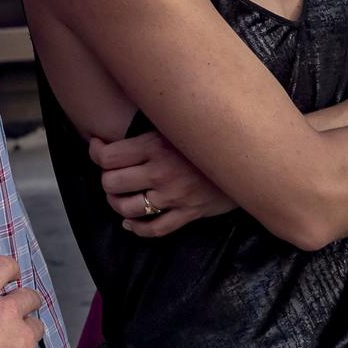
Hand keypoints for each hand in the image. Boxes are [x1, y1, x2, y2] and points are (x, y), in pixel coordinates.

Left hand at [90, 131, 235, 239]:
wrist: (252, 156)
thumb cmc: (212, 133)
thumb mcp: (180, 121)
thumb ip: (154, 121)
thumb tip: (124, 118)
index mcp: (155, 144)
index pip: (108, 156)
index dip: (96, 153)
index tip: (97, 148)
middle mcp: (161, 171)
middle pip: (112, 183)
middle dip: (106, 179)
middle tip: (111, 174)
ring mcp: (174, 196)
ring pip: (128, 209)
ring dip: (117, 205)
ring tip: (118, 197)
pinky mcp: (188, 213)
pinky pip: (154, 229)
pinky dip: (137, 228)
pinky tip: (131, 223)